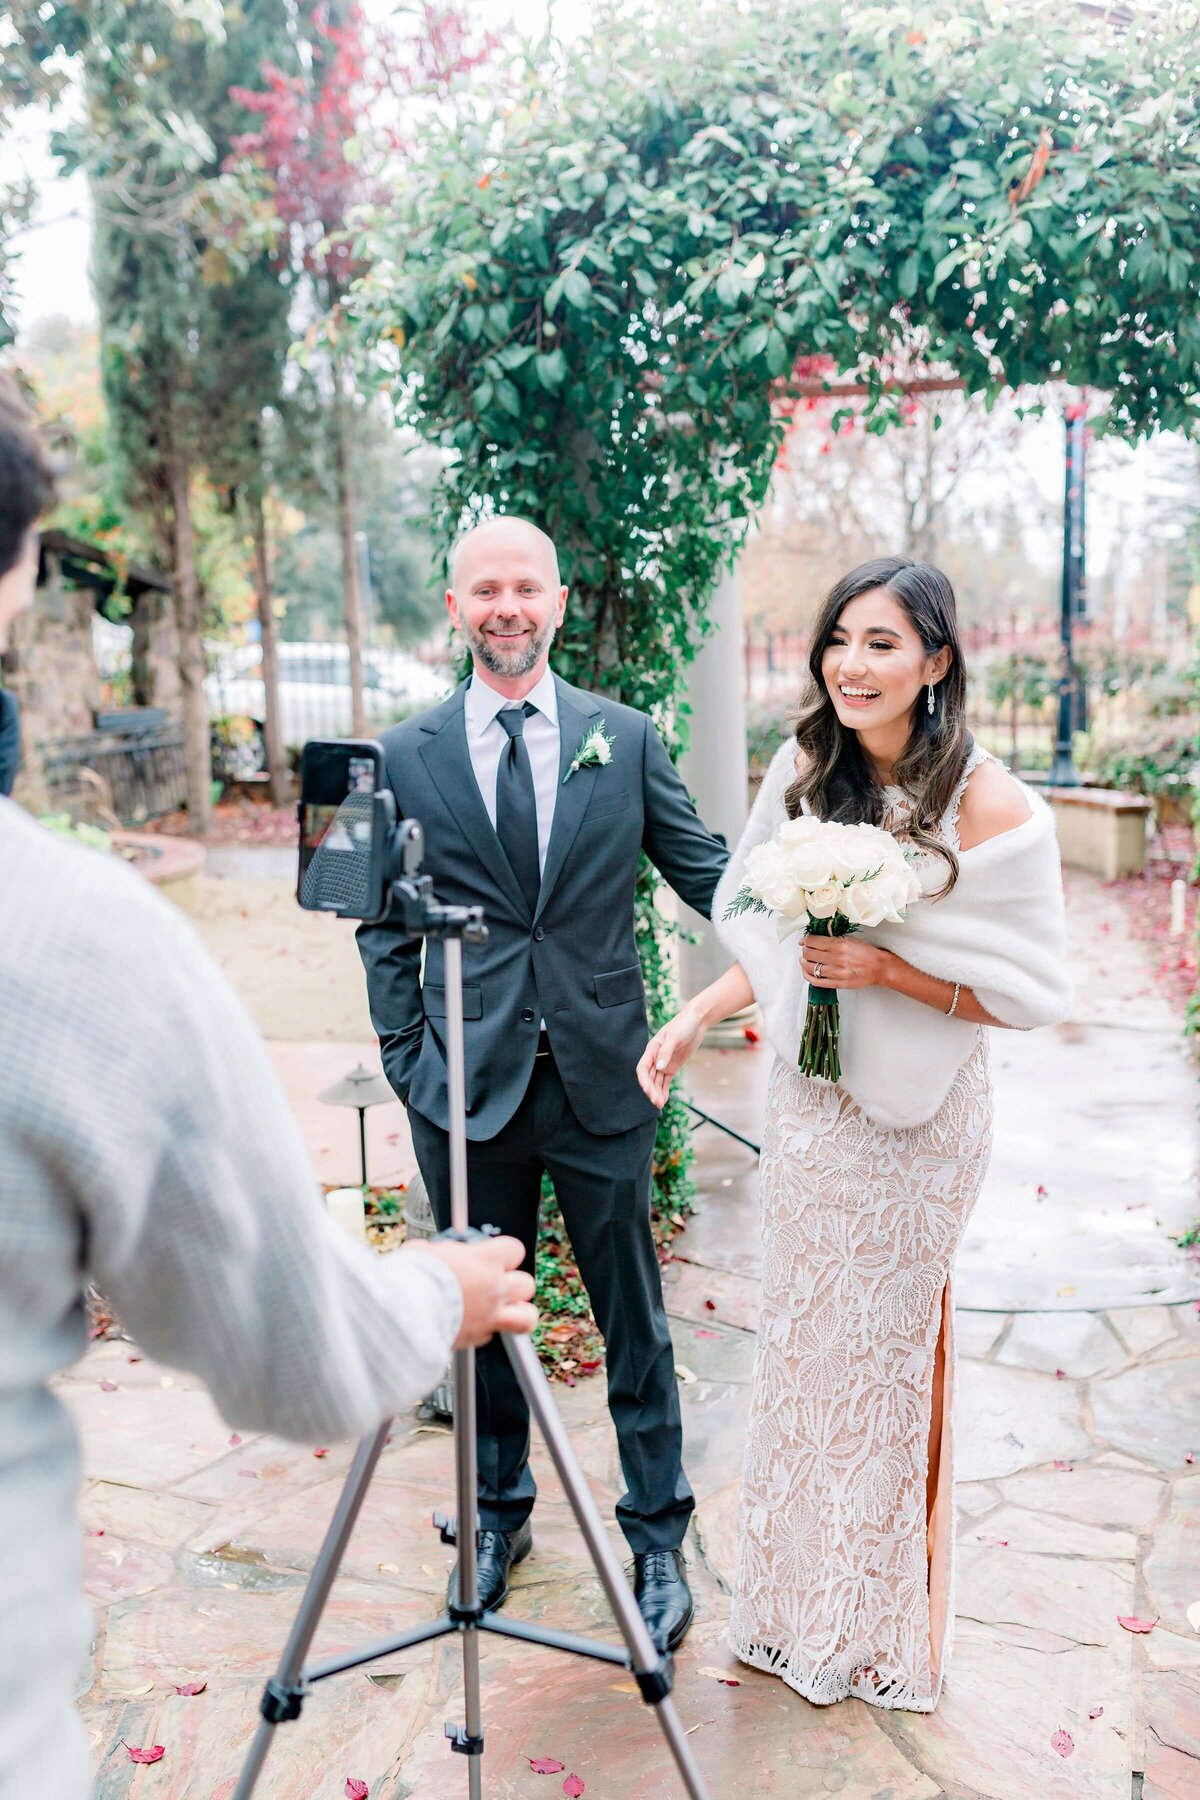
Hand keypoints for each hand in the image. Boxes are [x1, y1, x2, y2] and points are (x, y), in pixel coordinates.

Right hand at [403, 1234, 536, 1346]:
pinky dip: (483, 1331)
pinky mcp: (477, 1338)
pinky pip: (490, 1335)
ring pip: (527, 1317)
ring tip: (507, 1311)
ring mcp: (490, 1315)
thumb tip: (440, 1254)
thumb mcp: (426, 1251)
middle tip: (497, 1284)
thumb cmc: (412, 1275)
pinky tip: (469, 1325)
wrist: (404, 1311)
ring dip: (519, 1314)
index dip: (506, 1253)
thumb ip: (443, 1253)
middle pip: (526, 1284)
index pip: (515, 1249)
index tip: (494, 1256)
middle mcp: (494, 1287)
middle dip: (514, 1284)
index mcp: (485, 1260)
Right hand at [636, 1002, 706, 1108]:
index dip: (643, 1080)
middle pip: (649, 1077)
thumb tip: (659, 1067)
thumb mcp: (675, 1037)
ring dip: (657, 1093)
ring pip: (657, 1081)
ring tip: (660, 1105)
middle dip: (651, 1090)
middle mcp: (655, 1058)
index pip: (642, 1068)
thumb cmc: (684, 1024)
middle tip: (656, 1102)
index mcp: (652, 1049)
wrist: (697, 1021)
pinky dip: (664, 1090)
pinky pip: (666, 1081)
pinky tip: (664, 1101)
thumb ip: (666, 1052)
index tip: (648, 1090)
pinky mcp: (673, 1067)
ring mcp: (664, 1063)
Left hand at [801, 932, 892, 990]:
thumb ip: (830, 939)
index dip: (806, 940)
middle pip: (808, 954)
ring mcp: (836, 973)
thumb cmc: (866, 953)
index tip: (806, 940)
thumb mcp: (849, 939)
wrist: (879, 967)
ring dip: (804, 963)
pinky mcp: (837, 983)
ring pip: (810, 968)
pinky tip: (808, 972)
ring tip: (806, 960)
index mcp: (840, 945)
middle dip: (804, 950)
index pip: (813, 941)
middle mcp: (837, 958)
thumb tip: (811, 940)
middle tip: (806, 950)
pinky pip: (816, 981)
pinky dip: (808, 976)